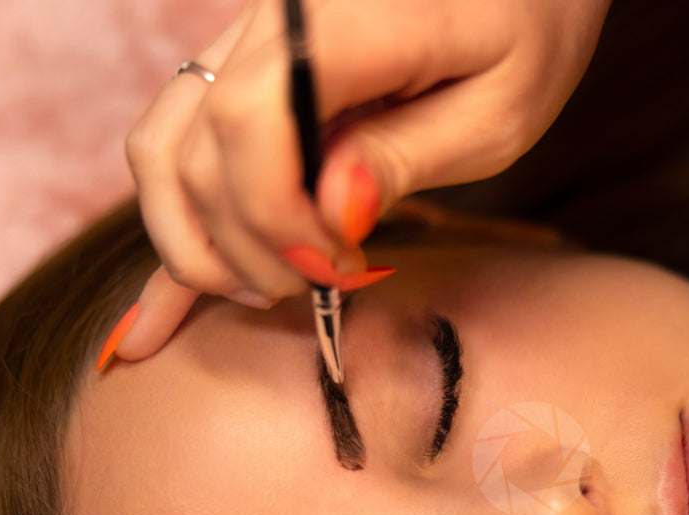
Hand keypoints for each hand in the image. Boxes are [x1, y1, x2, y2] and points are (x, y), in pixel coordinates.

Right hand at [109, 0, 611, 363]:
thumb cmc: (527, 28)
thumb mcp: (500, 106)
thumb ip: (407, 158)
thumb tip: (330, 216)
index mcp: (335, 15)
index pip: (247, 122)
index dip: (274, 217)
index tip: (338, 264)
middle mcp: (271, 16)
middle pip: (194, 147)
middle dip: (244, 245)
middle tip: (322, 282)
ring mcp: (247, 36)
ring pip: (161, 146)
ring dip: (196, 239)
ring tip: (270, 283)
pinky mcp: (244, 64)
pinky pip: (180, 138)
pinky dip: (179, 217)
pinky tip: (160, 311)